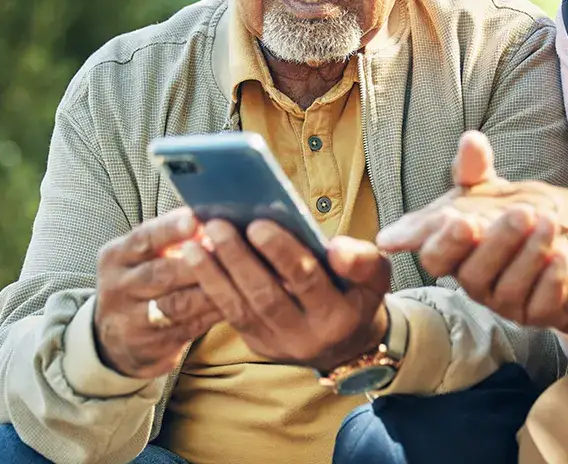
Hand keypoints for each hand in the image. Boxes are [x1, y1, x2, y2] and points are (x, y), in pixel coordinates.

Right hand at [92, 208, 222, 378]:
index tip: (194, 219)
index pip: (143, 238)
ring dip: (209, 290)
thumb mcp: (141, 258)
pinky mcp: (151, 344)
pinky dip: (213, 314)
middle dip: (197, 262)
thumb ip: (169, 239)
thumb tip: (210, 218)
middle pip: (160, 273)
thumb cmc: (141, 283)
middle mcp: (118, 286)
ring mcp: (132, 319)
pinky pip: (189, 327)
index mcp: (116, 256)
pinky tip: (235, 303)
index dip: (170, 229)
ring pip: (177, 304)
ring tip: (237, 277)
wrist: (116, 337)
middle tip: (228, 250)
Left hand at [181, 219, 391, 370]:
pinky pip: (230, 315)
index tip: (258, 224)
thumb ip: (362, 260)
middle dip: (239, 260)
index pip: (307, 281)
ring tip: (193, 246)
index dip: (282, 254)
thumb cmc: (356, 294)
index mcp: (339, 316)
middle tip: (217, 226)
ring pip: (241, 309)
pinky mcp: (256, 344)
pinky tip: (195, 262)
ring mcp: (278, 344)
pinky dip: (211, 287)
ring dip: (213, 275)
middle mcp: (307, 336)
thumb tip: (336, 248)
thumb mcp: (374, 277)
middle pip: (266, 296)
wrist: (347, 343)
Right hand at [380, 131, 567, 328]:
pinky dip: (550, 282)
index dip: (442, 240)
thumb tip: (471, 140)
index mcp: (456, 252)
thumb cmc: (515, 223)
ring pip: (505, 290)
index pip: (434, 254)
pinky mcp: (536, 315)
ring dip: (527, 255)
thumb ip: (476, 172)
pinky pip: (539, 307)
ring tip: (551, 223)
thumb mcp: (495, 194)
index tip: (458, 218)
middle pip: (469, 273)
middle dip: (492, 244)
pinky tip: (563, 257)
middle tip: (519, 213)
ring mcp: (504, 302)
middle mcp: (474, 280)